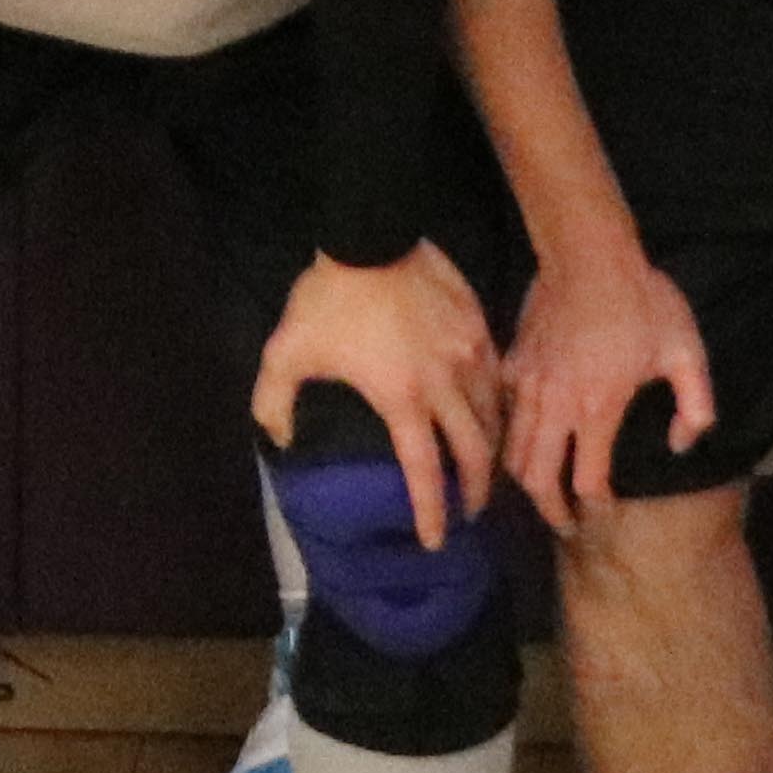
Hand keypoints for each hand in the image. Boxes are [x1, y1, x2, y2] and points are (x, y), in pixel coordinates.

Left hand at [252, 245, 504, 546]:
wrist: (370, 231)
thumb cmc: (327, 298)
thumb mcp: (284, 353)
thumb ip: (274, 404)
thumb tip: (280, 439)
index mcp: (401, 399)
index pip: (424, 472)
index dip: (431, 512)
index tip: (434, 540)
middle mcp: (444, 384)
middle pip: (476, 451)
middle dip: (477, 490)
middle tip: (471, 511)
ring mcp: (469, 352)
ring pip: (494, 414)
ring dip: (492, 446)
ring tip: (486, 464)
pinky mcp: (479, 324)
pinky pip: (498, 374)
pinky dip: (497, 401)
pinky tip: (490, 408)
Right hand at [501, 239, 712, 527]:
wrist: (589, 253)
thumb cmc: (643, 302)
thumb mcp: (687, 352)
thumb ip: (695, 407)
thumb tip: (681, 446)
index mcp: (598, 408)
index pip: (585, 481)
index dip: (595, 506)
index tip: (603, 511)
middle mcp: (556, 405)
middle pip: (537, 478)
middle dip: (550, 509)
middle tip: (565, 524)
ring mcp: (528, 384)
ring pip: (513, 450)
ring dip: (526, 479)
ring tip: (542, 492)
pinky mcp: (514, 363)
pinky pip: (504, 412)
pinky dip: (510, 435)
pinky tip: (526, 439)